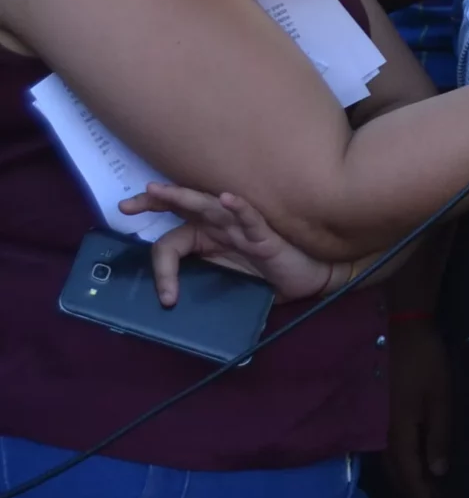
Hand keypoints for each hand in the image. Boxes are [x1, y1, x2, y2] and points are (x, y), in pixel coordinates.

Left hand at [125, 183, 346, 304]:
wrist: (313, 277)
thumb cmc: (270, 278)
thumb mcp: (226, 285)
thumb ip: (203, 284)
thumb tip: (170, 307)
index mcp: (208, 240)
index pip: (172, 241)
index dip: (160, 269)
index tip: (167, 299)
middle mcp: (222, 229)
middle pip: (184, 209)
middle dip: (154, 203)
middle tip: (126, 206)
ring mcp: (244, 229)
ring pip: (210, 208)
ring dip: (184, 198)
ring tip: (158, 191)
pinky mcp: (267, 236)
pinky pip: (251, 218)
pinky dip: (239, 208)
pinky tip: (228, 198)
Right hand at [383, 318, 451, 497]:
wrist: (402, 330)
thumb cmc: (425, 362)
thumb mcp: (439, 396)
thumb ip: (439, 434)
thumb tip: (438, 471)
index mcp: (400, 430)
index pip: (408, 471)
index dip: (420, 491)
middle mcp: (385, 431)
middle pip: (396, 470)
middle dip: (412, 488)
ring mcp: (381, 421)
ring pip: (391, 460)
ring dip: (406, 476)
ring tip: (424, 486)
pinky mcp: (383, 412)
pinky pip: (389, 447)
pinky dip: (401, 460)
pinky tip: (412, 460)